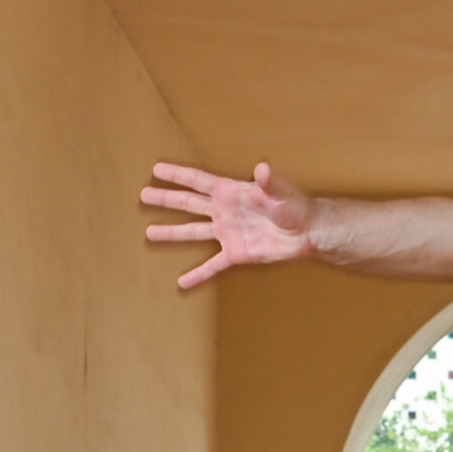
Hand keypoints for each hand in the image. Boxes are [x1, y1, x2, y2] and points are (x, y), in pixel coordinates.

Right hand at [140, 161, 316, 288]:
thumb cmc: (296, 207)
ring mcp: (228, 232)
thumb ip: (269, 182)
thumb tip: (262, 168)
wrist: (308, 232)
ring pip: (194, 232)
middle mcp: (225, 211)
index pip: (199, 181)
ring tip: (149, 233)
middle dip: (166, 199)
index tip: (156, 169)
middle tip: (143, 195)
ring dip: (172, 233)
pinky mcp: (236, 254)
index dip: (178, 174)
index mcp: (231, 192)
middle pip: (189, 204)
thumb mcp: (282, 192)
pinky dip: (198, 274)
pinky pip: (212, 266)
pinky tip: (182, 283)